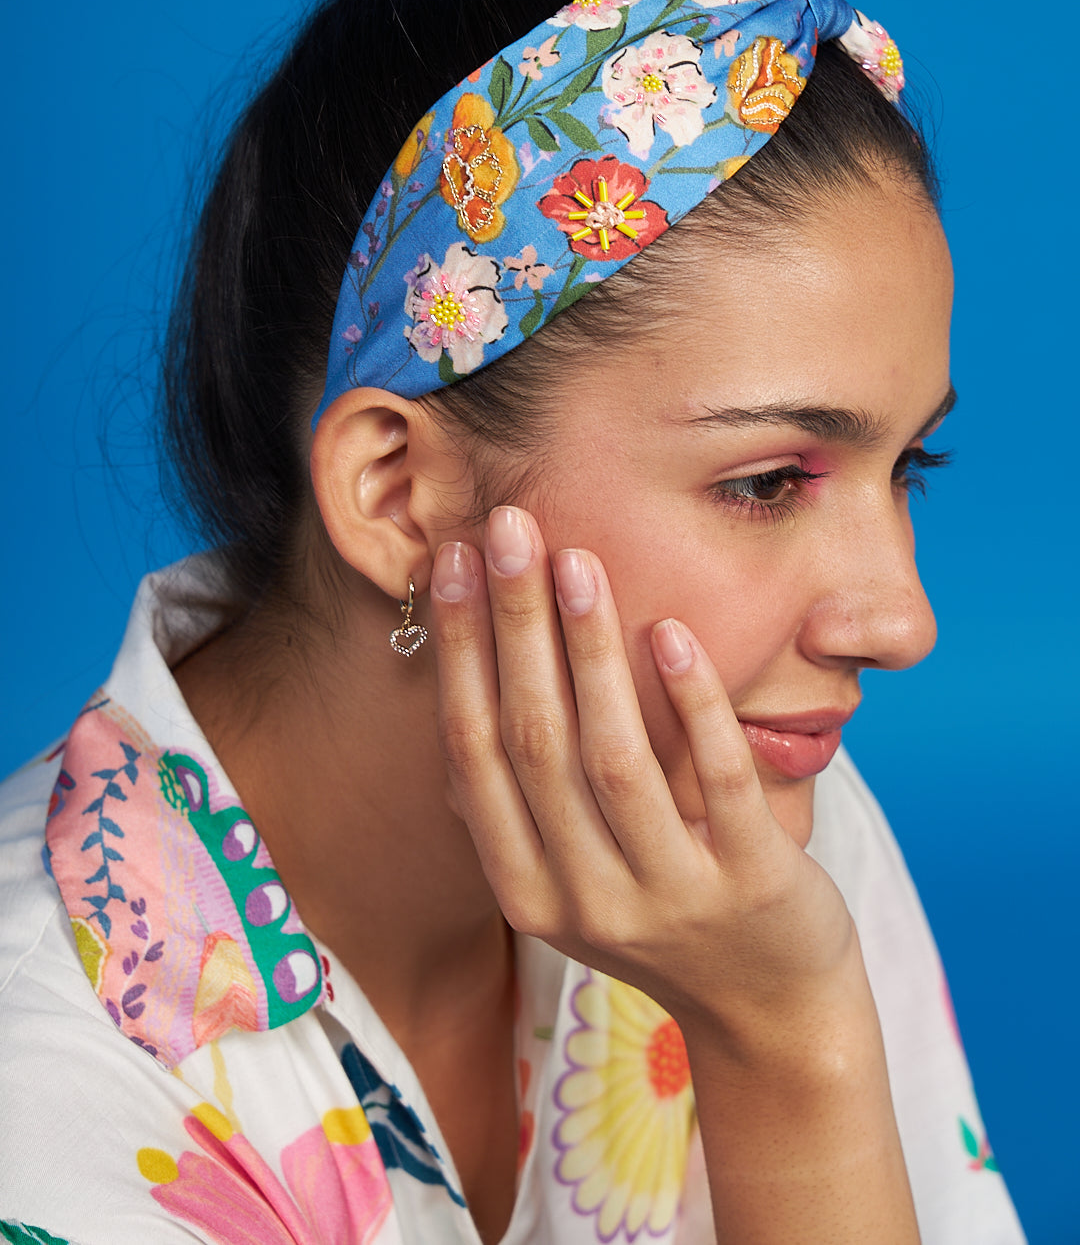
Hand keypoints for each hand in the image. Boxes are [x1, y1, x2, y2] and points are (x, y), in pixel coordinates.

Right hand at [429, 505, 856, 1033]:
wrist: (770, 1011)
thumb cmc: (663, 912)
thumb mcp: (572, 876)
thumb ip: (522, 800)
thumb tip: (464, 675)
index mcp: (525, 888)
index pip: (473, 751)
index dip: (459, 651)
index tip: (451, 560)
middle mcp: (583, 900)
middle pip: (533, 741)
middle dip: (516, 624)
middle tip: (510, 528)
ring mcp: (668, 897)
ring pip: (612, 758)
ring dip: (590, 651)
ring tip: (580, 562)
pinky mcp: (751, 886)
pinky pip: (715, 781)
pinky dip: (692, 704)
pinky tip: (671, 634)